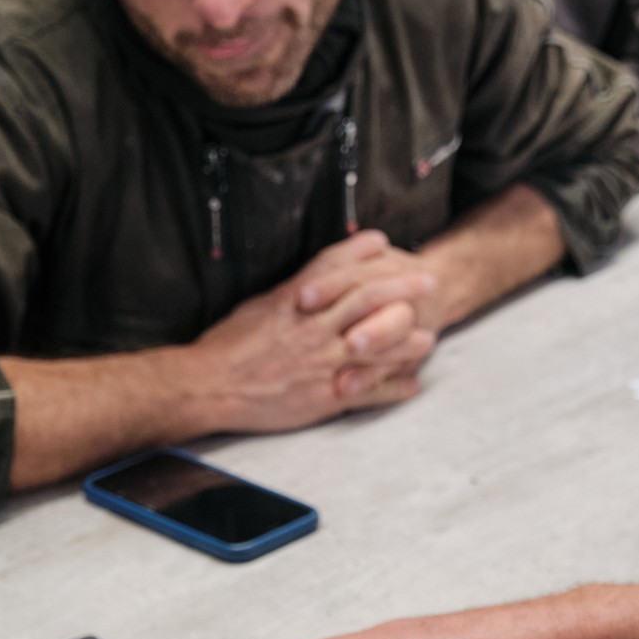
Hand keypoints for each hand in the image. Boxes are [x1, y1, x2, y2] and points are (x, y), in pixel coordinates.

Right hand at [188, 232, 436, 430]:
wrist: (210, 385)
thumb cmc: (228, 345)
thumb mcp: (258, 306)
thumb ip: (290, 294)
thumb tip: (311, 282)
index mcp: (296, 302)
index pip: (335, 268)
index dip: (361, 252)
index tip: (383, 242)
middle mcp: (314, 328)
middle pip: (367, 301)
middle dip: (401, 290)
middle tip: (428, 282)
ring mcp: (322, 362)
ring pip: (377, 347)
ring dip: (407, 342)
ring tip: (429, 338)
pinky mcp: (324, 396)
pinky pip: (368, 392)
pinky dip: (393, 389)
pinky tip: (413, 385)